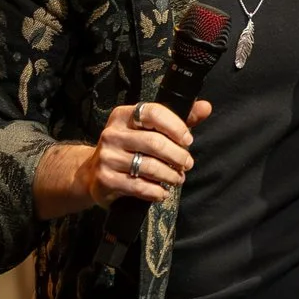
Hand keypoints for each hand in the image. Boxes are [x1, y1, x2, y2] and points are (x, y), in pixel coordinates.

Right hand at [80, 98, 213, 207]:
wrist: (92, 175)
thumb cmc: (129, 150)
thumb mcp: (148, 131)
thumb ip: (177, 120)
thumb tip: (206, 107)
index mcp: (123, 116)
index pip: (153, 112)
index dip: (175, 126)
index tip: (188, 140)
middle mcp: (112, 134)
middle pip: (155, 143)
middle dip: (178, 156)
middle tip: (187, 164)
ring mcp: (107, 158)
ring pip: (150, 167)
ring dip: (170, 175)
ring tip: (177, 178)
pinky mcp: (106, 180)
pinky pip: (140, 187)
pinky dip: (157, 191)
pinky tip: (161, 191)